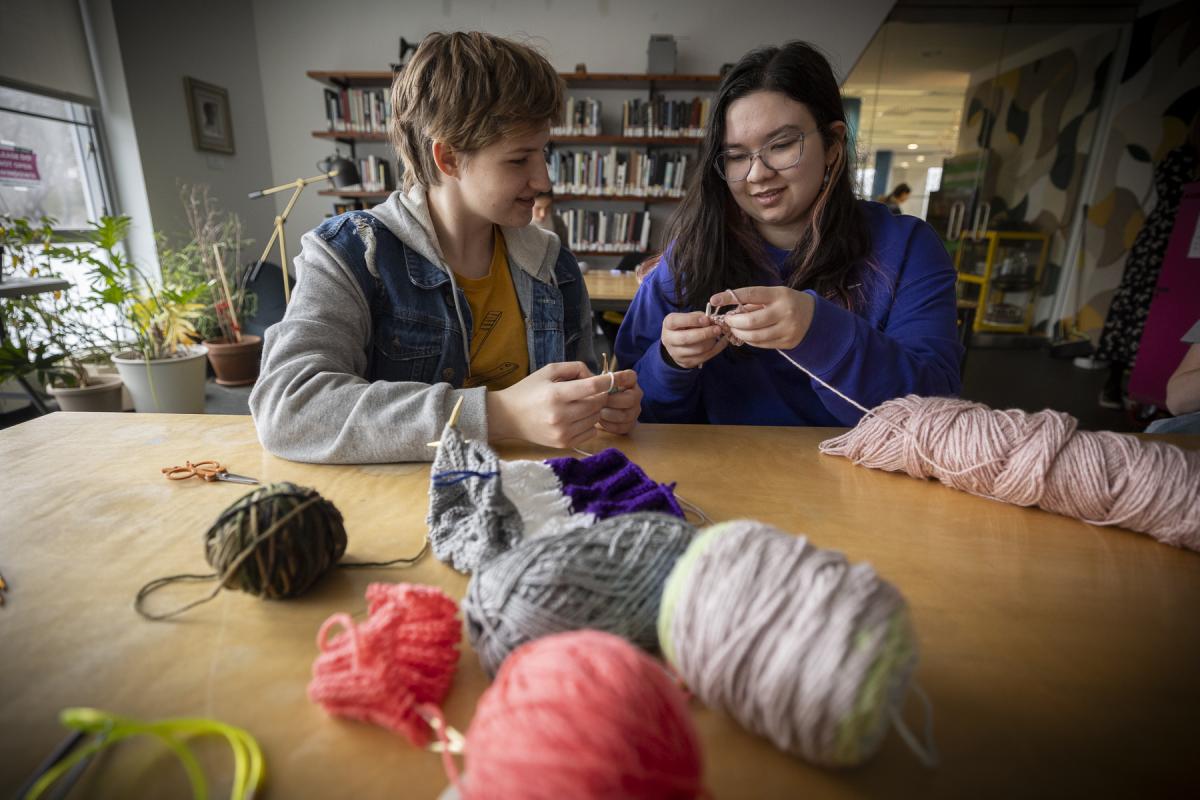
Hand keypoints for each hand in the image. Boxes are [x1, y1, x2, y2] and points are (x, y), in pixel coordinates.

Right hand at [486, 362, 612, 448]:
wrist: (508, 417)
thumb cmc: (528, 390)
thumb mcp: (547, 371)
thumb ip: (574, 368)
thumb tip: (595, 376)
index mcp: (556, 394)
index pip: (592, 387)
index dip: (607, 381)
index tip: (614, 377)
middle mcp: (560, 415)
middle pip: (597, 404)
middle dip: (600, 395)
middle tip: (592, 391)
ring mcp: (563, 432)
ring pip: (596, 418)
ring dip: (594, 409)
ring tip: (581, 403)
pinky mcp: (564, 443)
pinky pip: (591, 432)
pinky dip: (590, 423)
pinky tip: (578, 417)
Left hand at [597, 369, 642, 434]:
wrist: (596, 411)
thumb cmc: (597, 395)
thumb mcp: (597, 385)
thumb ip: (597, 382)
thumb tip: (590, 382)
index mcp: (629, 381)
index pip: (630, 377)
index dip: (620, 378)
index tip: (606, 381)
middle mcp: (636, 395)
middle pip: (630, 399)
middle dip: (612, 401)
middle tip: (598, 402)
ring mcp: (634, 411)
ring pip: (626, 415)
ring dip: (609, 414)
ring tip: (596, 412)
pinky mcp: (630, 425)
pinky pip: (622, 427)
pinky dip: (609, 425)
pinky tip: (599, 421)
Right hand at [661, 311, 727, 368]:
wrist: (676, 344)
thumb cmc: (684, 327)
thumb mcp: (686, 317)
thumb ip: (697, 316)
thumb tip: (710, 320)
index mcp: (668, 325)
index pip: (676, 321)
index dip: (692, 320)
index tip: (706, 319)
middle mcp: (669, 340)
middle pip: (686, 338)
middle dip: (704, 333)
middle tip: (717, 329)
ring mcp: (677, 354)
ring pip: (698, 349)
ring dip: (711, 341)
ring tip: (718, 334)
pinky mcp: (687, 363)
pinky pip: (705, 357)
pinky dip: (717, 348)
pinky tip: (723, 341)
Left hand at [711, 286, 814, 349]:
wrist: (815, 317)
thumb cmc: (788, 303)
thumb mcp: (774, 295)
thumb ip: (753, 302)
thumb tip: (729, 310)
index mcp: (779, 295)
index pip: (750, 294)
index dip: (730, 297)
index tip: (714, 299)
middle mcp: (784, 312)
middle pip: (751, 321)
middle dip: (734, 322)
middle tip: (727, 321)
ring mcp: (787, 329)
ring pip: (755, 336)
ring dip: (740, 334)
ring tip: (735, 329)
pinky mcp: (787, 342)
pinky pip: (762, 344)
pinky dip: (750, 340)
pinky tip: (747, 336)